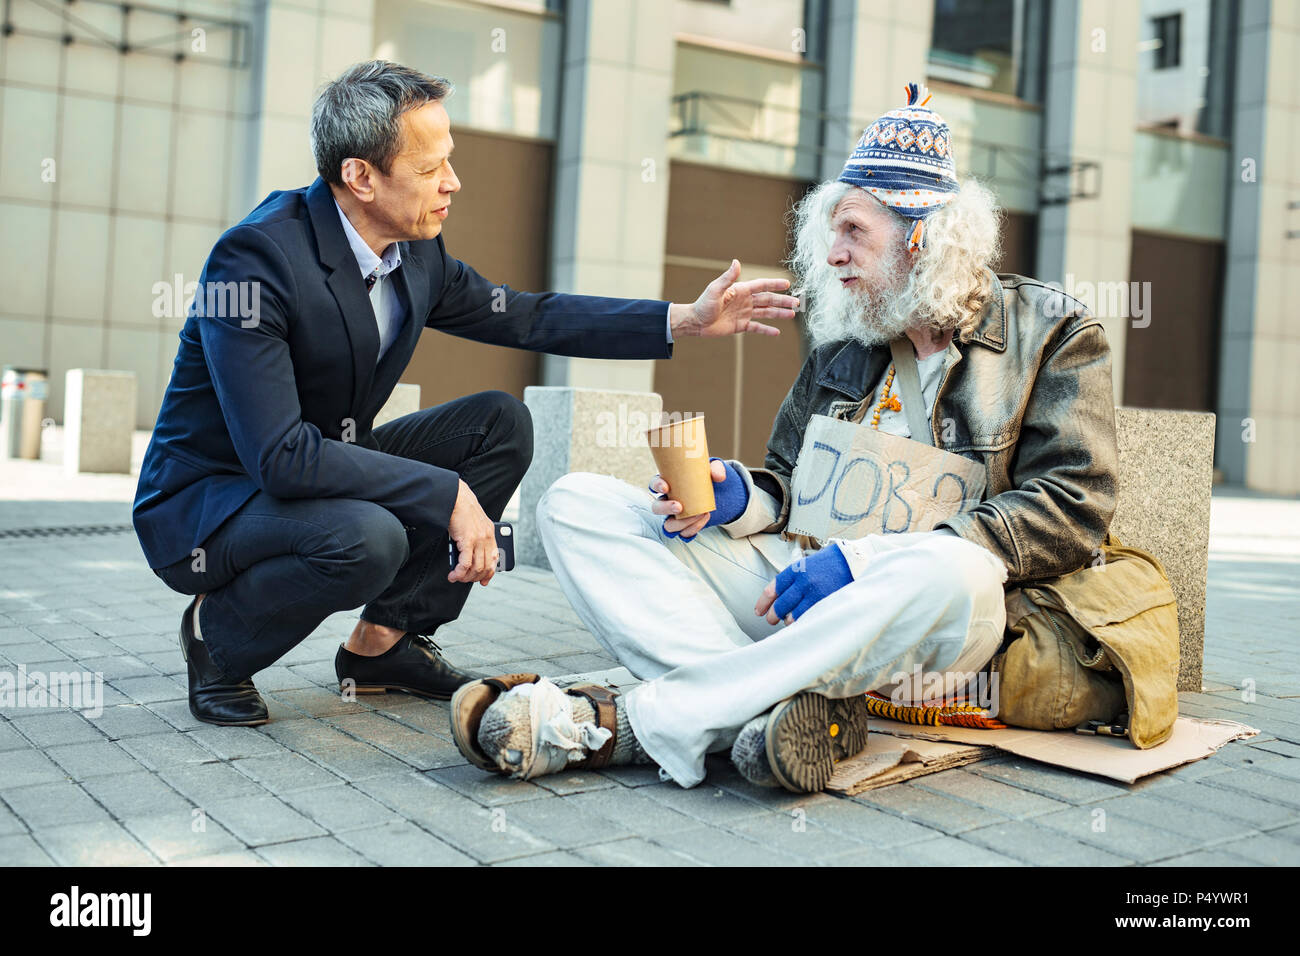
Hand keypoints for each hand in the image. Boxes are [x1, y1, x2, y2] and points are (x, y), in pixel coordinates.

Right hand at [447, 479, 497, 585]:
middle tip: (464, 580)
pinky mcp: (468, 540)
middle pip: (485, 566)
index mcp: (490, 533)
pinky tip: (453, 575)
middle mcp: (487, 537)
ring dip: (465, 577)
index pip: (494, 558)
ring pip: (476, 568)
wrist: (455, 498)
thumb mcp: (473, 524)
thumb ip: (474, 538)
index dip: (489, 573)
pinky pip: (465, 564)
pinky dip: (459, 573)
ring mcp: (478, 539)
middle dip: (474, 577)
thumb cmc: (461, 509)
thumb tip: (466, 557)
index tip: (484, 580)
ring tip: (456, 578)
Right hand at [649, 458, 739, 540]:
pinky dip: (694, 528)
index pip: (654, 484)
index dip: (656, 486)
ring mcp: (675, 516)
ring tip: (699, 514)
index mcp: (669, 483)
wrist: (722, 494)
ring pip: (668, 525)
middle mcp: (668, 501)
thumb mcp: (715, 469)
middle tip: (679, 507)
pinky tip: (705, 518)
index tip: (666, 487)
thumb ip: (717, 469)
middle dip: (665, 508)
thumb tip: (718, 476)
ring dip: (681, 523)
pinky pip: (684, 533)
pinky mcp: (685, 527)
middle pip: (656, 508)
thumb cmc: (710, 478)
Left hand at [669, 260, 798, 337]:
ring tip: (792, 314)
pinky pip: (756, 327)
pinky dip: (766, 329)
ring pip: (765, 312)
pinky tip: (776, 332)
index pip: (761, 285)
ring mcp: (744, 313)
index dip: (774, 284)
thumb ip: (728, 278)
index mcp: (741, 290)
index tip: (787, 283)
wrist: (696, 322)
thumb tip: (736, 262)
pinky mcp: (740, 325)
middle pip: (767, 300)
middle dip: (782, 301)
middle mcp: (745, 301)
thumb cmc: (703, 305)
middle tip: (797, 303)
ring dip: (778, 313)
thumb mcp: (715, 290)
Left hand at [755, 544, 853, 624]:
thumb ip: (793, 579)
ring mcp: (814, 593)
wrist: (853, 561)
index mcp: (795, 570)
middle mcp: (802, 581)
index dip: (763, 603)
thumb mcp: (807, 564)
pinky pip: (808, 618)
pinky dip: (802, 622)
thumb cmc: (829, 562)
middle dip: (773, 615)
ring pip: (792, 615)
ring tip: (787, 622)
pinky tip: (800, 624)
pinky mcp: (825, 602)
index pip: (773, 589)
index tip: (759, 611)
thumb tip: (778, 597)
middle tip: (771, 620)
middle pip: (781, 604)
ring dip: (788, 621)